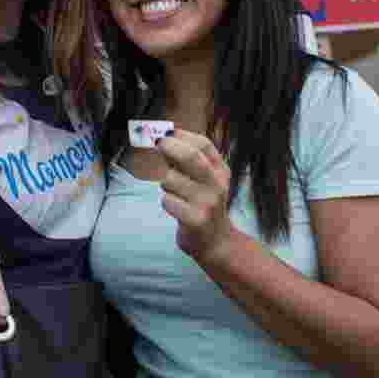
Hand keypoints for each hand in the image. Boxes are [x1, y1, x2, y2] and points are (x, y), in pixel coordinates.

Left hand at [156, 129, 235, 260]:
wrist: (217, 243)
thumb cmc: (204, 205)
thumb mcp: (205, 181)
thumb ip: (189, 162)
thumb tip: (163, 140)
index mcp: (221, 171)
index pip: (203, 144)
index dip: (182, 135)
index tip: (167, 134)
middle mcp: (217, 184)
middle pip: (191, 156)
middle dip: (169, 147)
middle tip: (158, 144)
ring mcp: (207, 202)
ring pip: (170, 179)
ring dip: (165, 183)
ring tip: (175, 192)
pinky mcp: (195, 219)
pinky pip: (167, 200)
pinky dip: (166, 202)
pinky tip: (176, 208)